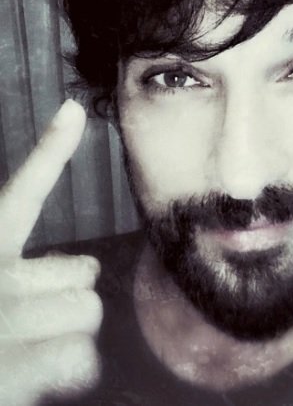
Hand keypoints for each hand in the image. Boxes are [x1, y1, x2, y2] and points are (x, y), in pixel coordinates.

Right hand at [0, 100, 102, 405]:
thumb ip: (26, 278)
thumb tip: (82, 275)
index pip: (24, 192)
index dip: (50, 149)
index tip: (72, 110)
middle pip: (86, 272)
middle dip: (70, 300)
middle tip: (36, 323)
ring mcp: (5, 319)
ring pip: (88, 312)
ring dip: (67, 339)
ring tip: (29, 354)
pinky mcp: (14, 366)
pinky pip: (81, 358)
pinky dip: (64, 373)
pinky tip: (33, 381)